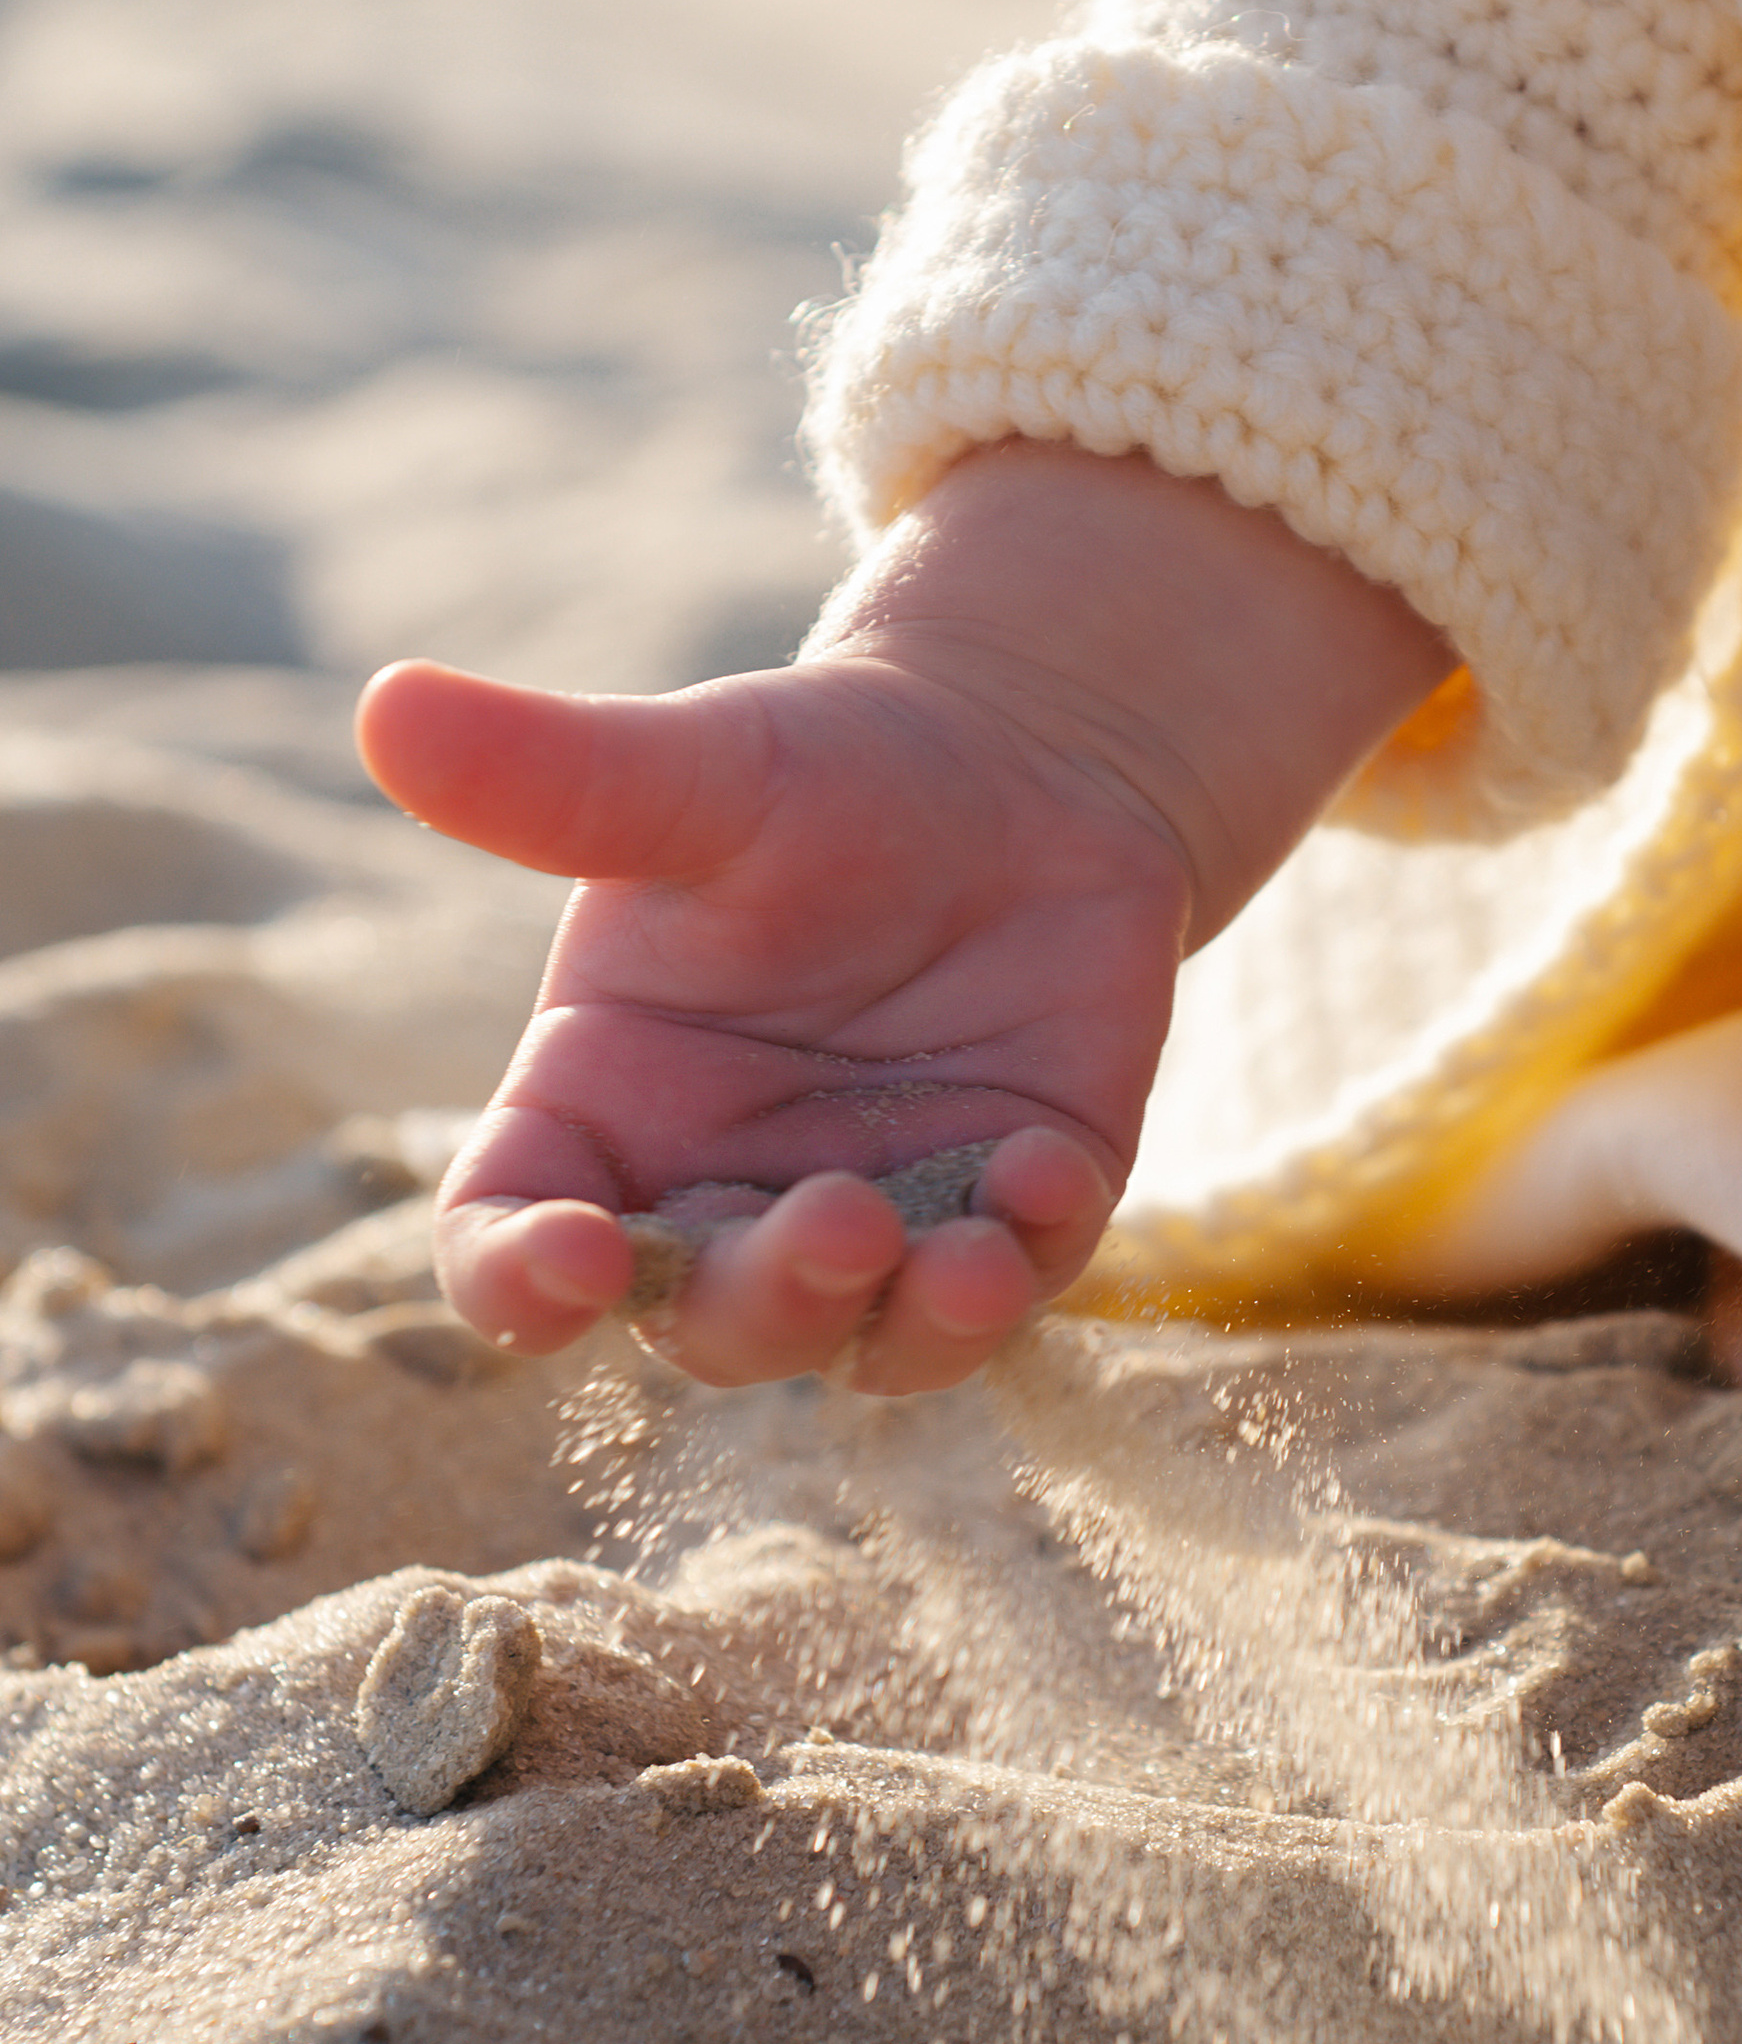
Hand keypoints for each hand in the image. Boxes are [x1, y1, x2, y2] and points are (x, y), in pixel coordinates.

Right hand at [358, 448, 1449, 1390]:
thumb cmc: (820, 774)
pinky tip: (1051, 1167)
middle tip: (837, 1221)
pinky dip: (1030, 1251)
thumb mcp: (696, 774)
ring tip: (963, 1258)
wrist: (1019, 767)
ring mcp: (874, 1225)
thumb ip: (551, 776)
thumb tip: (388, 704)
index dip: (522, 1281)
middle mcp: (725, 1196)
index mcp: (604, 1112)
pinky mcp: (1008, 1216)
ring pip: (861, 1340)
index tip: (574, 1258)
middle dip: (764, 1301)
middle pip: (703, 1324)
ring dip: (906, 1319)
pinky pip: (1013, 1281)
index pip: (511, 1242)